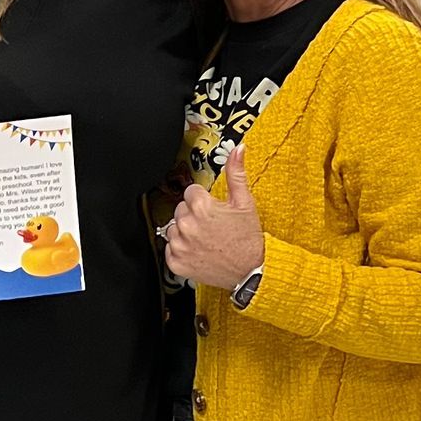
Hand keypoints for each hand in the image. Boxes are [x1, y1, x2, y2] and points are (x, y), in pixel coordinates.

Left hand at [165, 149, 263, 291]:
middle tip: (211, 226)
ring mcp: (180, 245)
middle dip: (193, 215)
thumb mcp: (244, 202)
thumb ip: (236, 173)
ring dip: (185, 231)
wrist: (250, 271)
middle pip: (181, 209)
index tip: (213, 210)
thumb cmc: (248, 239)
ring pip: (173, 228)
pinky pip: (169, 248)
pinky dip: (181, 250)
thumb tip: (238, 150)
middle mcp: (187, 225)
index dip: (203, 200)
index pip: (190, 192)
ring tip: (205, 239)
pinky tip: (198, 251)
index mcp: (201, 207)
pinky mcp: (176, 262)